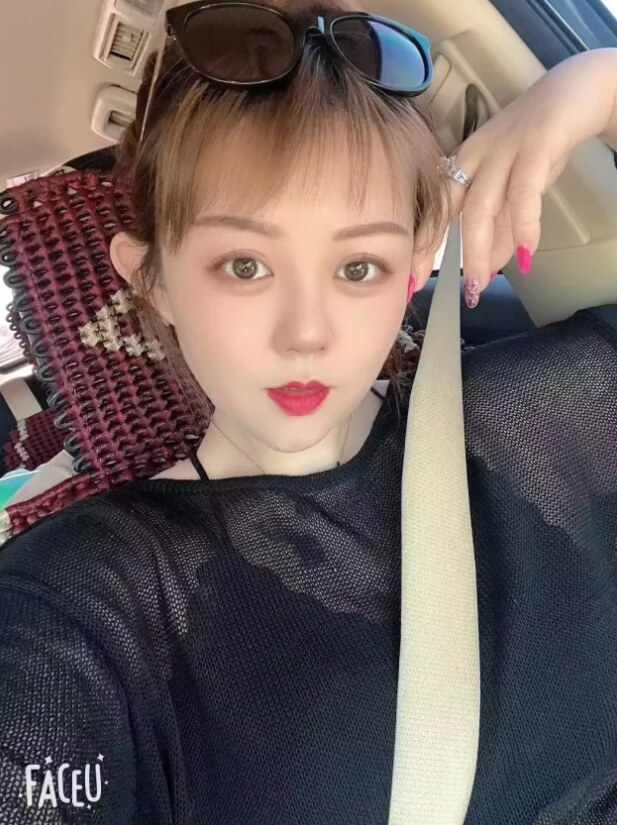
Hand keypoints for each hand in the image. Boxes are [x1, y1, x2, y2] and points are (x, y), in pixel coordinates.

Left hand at [444, 48, 616, 306]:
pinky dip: (524, 224)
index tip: (410, 281)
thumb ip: (501, 227)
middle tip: (440, 289)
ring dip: (479, 250)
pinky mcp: (537, 143)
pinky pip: (524, 190)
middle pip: (449, 210)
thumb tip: (488, 269)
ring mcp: (504, 148)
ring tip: (481, 283)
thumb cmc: (539, 142)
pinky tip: (525, 253)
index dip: (422, 246)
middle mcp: (476, 155)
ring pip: (481, 205)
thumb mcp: (515, 188)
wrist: (579, 89)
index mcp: (464, 163)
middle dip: (441, 253)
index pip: (435, 210)